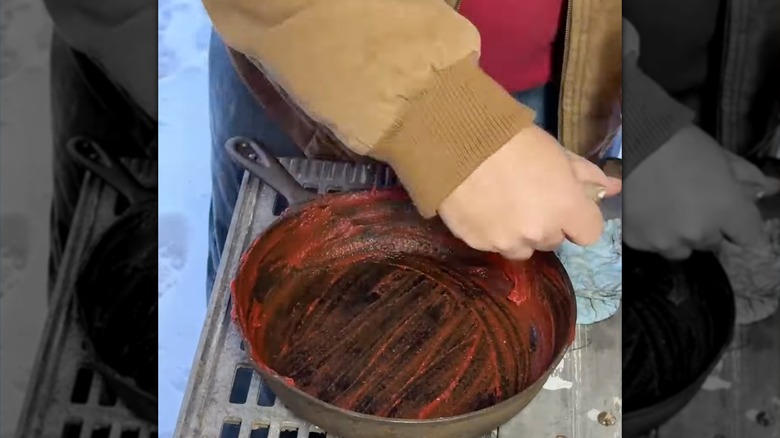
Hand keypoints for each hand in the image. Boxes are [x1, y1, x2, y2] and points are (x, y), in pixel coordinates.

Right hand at [438, 125, 621, 259]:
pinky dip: (491, 231)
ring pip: (522, 249)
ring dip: (518, 234)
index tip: (565, 206)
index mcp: (566, 208)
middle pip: (554, 241)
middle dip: (546, 224)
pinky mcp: (477, 244)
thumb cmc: (513, 140)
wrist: (456, 141)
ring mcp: (506, 242)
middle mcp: (539, 232)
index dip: (579, 219)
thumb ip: (585, 175)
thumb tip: (611, 187)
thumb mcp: (556, 152)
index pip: (590, 233)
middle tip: (528, 198)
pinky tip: (480, 207)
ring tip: (501, 206)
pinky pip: (492, 244)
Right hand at [623, 125, 772, 258]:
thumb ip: (745, 178)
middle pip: (712, 243)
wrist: (626, 143)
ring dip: (678, 235)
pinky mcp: (637, 242)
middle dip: (706, 227)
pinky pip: (652, 244)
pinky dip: (650, 232)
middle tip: (690, 204)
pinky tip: (643, 211)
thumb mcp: (719, 156)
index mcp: (725, 210)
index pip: (749, 236)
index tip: (729, 214)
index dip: (739, 224)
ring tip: (664, 212)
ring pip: (680, 249)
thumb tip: (767, 190)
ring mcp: (665, 240)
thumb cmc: (678, 143)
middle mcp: (698, 233)